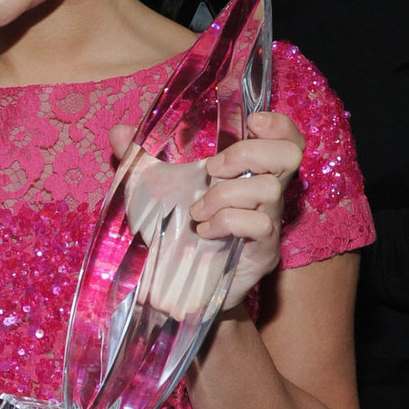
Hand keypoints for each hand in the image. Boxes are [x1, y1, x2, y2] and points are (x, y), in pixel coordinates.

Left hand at [110, 112, 302, 307]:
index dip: (278, 125)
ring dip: (225, 195)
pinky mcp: (264, 252)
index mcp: (246, 173)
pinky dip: (227, 222)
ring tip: (196, 212)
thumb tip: (119, 130)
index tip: (251, 122)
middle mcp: (265, 195)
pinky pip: (259, 224)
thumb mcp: (149, 190)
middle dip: (248, 154)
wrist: (170, 286)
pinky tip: (204, 231)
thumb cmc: (168, 233)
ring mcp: (268, 223)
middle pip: (289, 155)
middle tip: (212, 170)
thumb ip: (136, 158)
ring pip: (268, 189)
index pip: (285, 140)